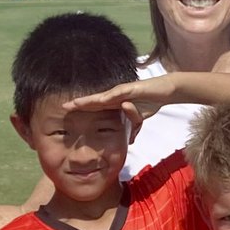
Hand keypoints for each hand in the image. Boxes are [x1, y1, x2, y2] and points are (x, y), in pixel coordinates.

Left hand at [65, 77, 181, 123]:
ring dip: (88, 100)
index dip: (82, 110)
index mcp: (114, 102)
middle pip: (93, 100)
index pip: (95, 107)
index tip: (68, 114)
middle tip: (63, 107)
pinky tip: (98, 100)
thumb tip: (129, 141)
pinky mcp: (131, 88)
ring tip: (75, 104)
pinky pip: (117, 93)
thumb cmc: (150, 102)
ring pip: (101, 96)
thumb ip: (132, 128)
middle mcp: (115, 95)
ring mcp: (122, 91)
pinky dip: (107, 97)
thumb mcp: (138, 120)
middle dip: (78, 104)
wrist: (165, 91)